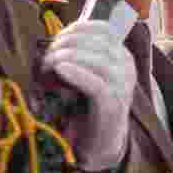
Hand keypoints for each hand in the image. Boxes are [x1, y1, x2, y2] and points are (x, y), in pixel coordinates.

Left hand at [41, 20, 136, 171]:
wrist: (99, 143)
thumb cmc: (87, 105)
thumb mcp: (86, 73)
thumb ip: (79, 55)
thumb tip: (54, 39)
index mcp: (122, 56)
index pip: (103, 30)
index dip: (76, 29)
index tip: (56, 39)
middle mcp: (127, 68)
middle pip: (98, 43)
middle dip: (67, 44)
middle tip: (45, 56)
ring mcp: (123, 87)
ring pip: (98, 60)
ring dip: (68, 57)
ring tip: (48, 65)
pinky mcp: (113, 106)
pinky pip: (96, 84)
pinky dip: (76, 74)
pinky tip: (59, 69)